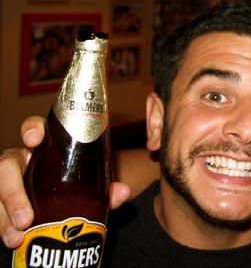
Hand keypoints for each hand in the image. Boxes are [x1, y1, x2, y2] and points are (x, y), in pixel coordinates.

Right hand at [0, 116, 129, 247]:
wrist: (71, 202)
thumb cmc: (79, 184)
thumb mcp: (93, 184)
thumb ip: (108, 188)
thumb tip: (122, 192)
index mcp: (46, 147)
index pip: (34, 128)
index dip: (31, 129)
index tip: (35, 139)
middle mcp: (23, 161)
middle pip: (6, 166)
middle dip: (12, 192)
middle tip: (25, 217)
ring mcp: (11, 181)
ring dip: (4, 216)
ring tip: (17, 236)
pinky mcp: (4, 202)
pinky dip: (4, 227)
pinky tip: (15, 240)